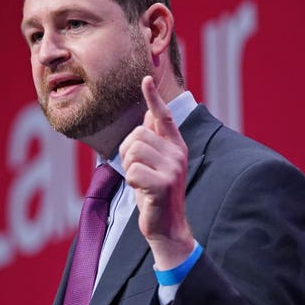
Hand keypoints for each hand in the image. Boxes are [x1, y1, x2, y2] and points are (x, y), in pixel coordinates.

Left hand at [119, 76, 194, 268]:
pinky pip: (133, 171)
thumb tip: (149, 112)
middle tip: (137, 171)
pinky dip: (131, 181)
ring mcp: (173, 168)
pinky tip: (142, 191)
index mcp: (175, 146)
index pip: (163, 116)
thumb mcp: (156, 163)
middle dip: (127, 152)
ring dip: (128, 167)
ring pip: (133, 151)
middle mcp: (177, 153)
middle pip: (137, 135)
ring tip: (140, 180)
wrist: (167, 226)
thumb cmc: (156, 193)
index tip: (146, 79)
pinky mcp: (164, 184)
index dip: (153, 98)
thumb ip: (155, 139)